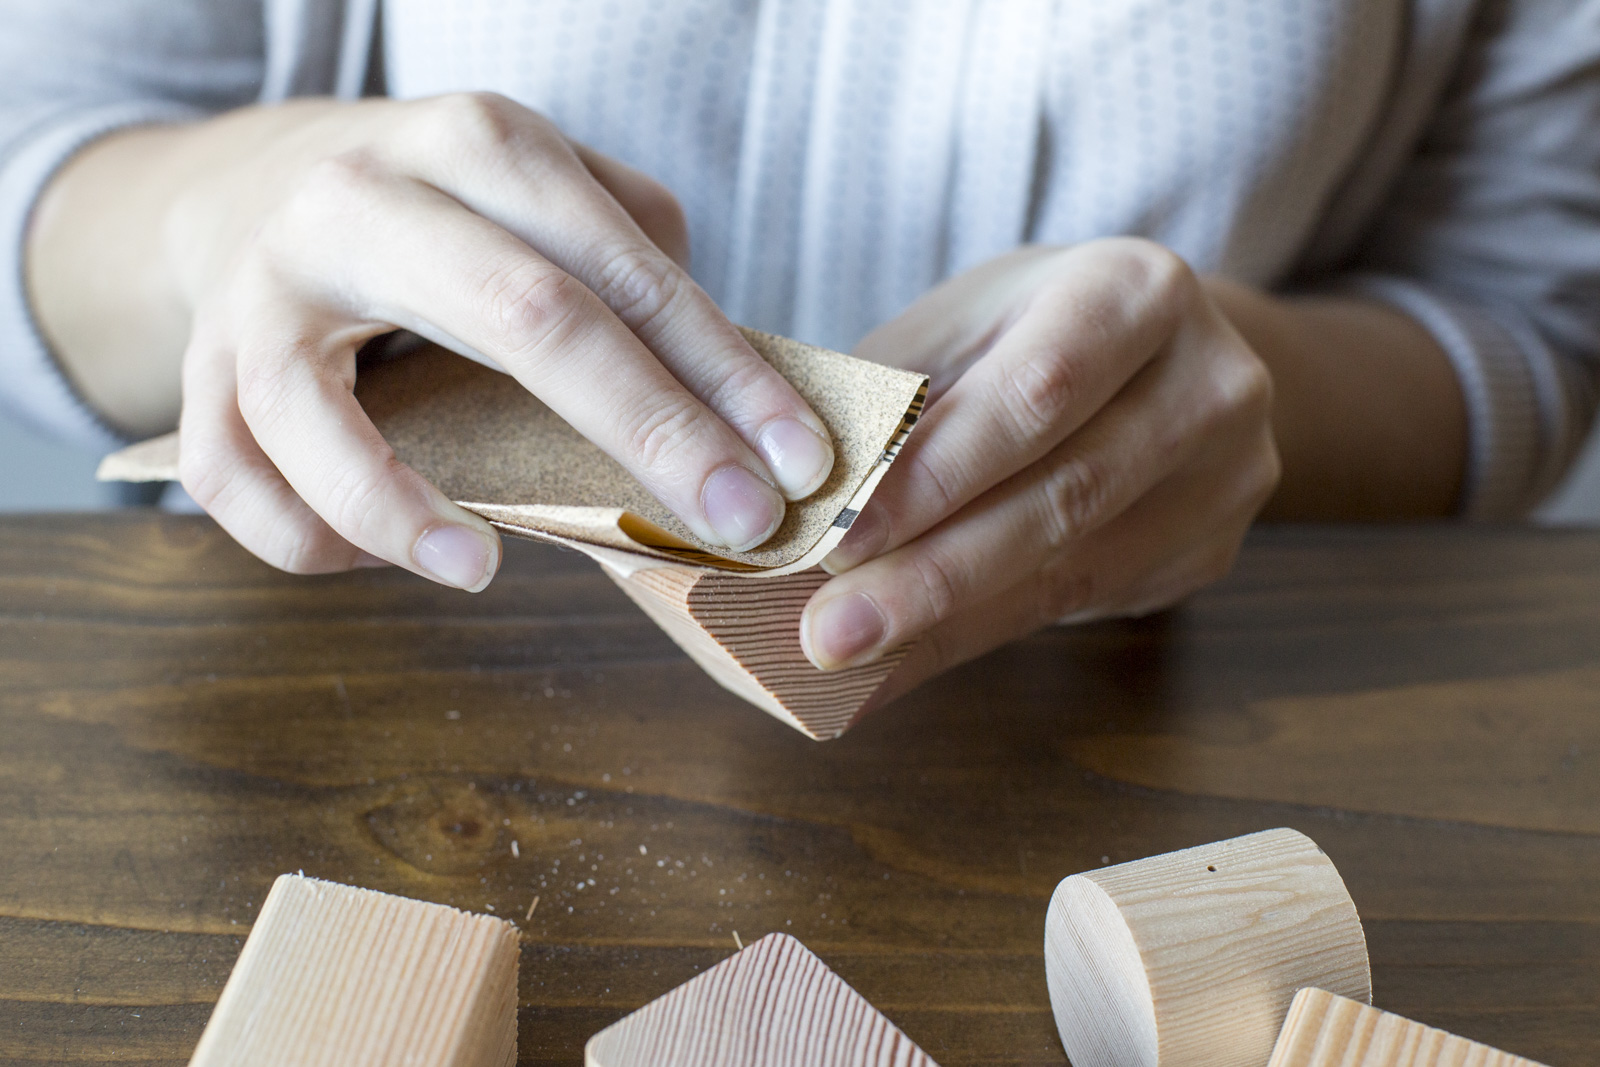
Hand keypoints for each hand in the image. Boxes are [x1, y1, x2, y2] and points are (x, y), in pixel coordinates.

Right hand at [38, 94, 834, 588]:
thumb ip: (637, 256)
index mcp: (479, 146)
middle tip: (741, 524)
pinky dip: (301, 535)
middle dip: (650, 432)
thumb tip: (742, 381)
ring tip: (482, 568)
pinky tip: (388, 560)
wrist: (256, 183)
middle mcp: (367, 197)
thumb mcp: (546, 186)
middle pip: (522, 316)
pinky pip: (230, 474)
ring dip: (398, 505)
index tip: (802, 461)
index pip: (627, 269)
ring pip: (308, 405)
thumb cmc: (445, 210)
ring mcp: (266, 285)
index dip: (725, 373)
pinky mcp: (203, 367)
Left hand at [799, 239, 1278, 702]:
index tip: (838, 540)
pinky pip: (1084, 605)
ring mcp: (1228, 476)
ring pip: (1074, 570)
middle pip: (1061, 498)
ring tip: (850, 658)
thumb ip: (894, 400)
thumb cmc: (1030, 331)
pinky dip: (980, 635)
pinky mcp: (1211, 550)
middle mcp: (1209, 382)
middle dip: (932, 577)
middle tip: (829, 634)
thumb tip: (795, 500)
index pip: (1035, 395)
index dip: (934, 475)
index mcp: (1137, 292)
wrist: (1156, 357)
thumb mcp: (963, 324)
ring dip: (947, 623)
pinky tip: (904, 659)